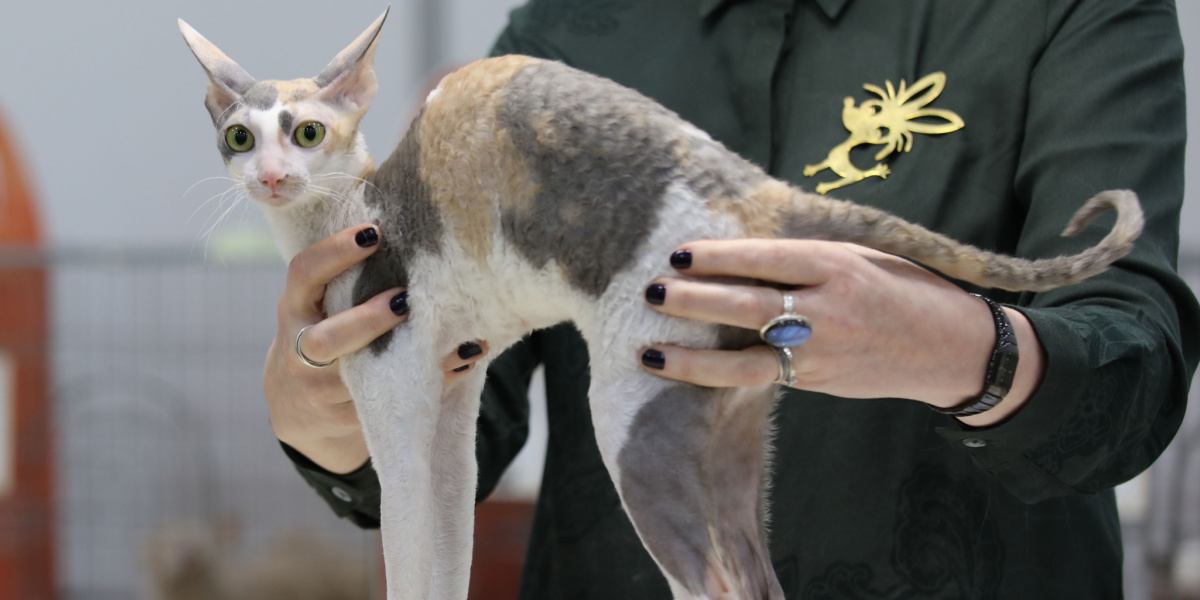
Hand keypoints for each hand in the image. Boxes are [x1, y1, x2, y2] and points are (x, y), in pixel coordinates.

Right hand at [265, 224, 487, 472]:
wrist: (298, 408)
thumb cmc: (323, 330)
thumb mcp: (320, 302)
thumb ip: (349, 274)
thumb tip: (408, 224)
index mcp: (295, 306)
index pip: (304, 273)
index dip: (334, 251)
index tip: (374, 232)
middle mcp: (299, 348)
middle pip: (324, 339)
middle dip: (366, 320)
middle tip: (405, 300)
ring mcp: (321, 390)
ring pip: (361, 378)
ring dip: (412, 359)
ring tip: (460, 343)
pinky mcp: (348, 417)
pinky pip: (391, 399)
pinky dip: (433, 381)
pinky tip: (465, 362)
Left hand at [638, 239, 1043, 425]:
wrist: (952, 349)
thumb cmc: (904, 288)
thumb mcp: (862, 256)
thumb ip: (806, 257)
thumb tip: (740, 249)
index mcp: (837, 267)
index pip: (765, 258)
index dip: (718, 256)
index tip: (677, 253)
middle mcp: (827, 311)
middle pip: (748, 304)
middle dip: (694, 299)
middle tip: (651, 291)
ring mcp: (821, 353)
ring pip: (745, 360)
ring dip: (693, 357)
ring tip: (649, 349)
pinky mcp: (816, 382)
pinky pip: (762, 377)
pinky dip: (720, 375)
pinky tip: (684, 369)